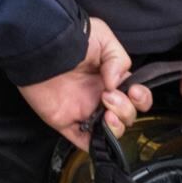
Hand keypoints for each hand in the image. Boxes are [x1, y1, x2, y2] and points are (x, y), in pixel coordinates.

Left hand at [17, 19, 150, 151]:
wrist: (40, 47)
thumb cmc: (70, 37)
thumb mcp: (103, 37)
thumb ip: (118, 60)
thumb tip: (117, 84)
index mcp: (111, 78)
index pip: (136, 96)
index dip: (141, 98)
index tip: (133, 92)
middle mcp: (100, 96)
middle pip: (127, 116)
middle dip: (126, 110)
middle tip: (108, 95)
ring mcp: (84, 110)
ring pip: (112, 133)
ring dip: (117, 127)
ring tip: (107, 113)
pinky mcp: (66, 122)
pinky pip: (85, 142)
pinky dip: (96, 145)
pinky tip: (99, 131)